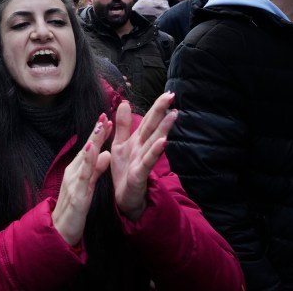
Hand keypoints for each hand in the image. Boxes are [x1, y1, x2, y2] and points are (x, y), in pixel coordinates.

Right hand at [52, 114, 112, 245]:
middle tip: (104, 115)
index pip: (90, 149)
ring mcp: (73, 181)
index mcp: (78, 170)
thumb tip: (105, 154)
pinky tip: (93, 150)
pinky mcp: (77, 193)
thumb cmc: (74, 210)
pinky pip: (83, 175)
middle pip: (87, 148)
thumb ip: (96, 170)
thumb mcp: (88, 187)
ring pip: (85, 158)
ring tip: (101, 126)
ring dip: (93, 141)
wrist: (61, 231)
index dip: (98, 134)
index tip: (107, 119)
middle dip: (95, 132)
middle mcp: (73, 172)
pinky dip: (88, 161)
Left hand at [110, 92, 176, 221]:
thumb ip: (123, 125)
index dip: (157, 107)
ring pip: (154, 142)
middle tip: (172, 96)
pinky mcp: (139, 174)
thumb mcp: (120, 145)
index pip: (149, 121)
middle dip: (162, 112)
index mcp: (137, 141)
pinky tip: (164, 142)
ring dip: (163, 129)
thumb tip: (124, 102)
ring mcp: (143, 161)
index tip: (168, 93)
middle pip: (154, 127)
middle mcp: (143, 149)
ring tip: (173, 115)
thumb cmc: (124, 172)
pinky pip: (147, 161)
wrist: (124, 199)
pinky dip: (155, 151)